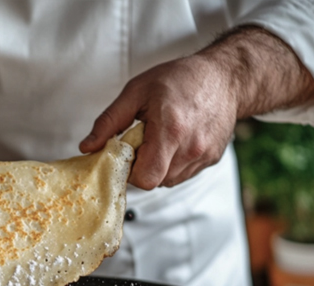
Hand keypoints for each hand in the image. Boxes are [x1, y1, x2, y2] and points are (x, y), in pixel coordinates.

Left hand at [79, 26, 313, 190]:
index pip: (144, 178)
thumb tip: (87, 147)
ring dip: (158, 166)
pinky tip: (177, 142)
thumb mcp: (136, 91)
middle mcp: (190, 149)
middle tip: (144, 142)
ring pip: (168, 181)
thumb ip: (109, 122)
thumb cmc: (180, 79)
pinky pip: (182, 174)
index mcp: (170, 130)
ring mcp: (203, 157)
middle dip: (142, 167)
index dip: (130, 171)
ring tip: (162, 138)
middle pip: (154, 182)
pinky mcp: (211, 161)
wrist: (226, 77)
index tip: (128, 153)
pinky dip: (173, 164)